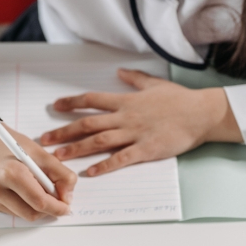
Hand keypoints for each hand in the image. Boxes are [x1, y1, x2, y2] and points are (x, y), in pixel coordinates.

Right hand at [0, 126, 76, 221]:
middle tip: (58, 199)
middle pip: (32, 213)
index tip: (67, 206)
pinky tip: (26, 190)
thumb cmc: (9, 144)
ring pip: (24, 215)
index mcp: (11, 173)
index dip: (57, 207)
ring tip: (40, 189)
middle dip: (49, 209)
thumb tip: (68, 195)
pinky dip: (26, 205)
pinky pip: (15, 212)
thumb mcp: (38, 152)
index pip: (39, 201)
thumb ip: (59, 172)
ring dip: (38, 208)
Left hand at [39, 68, 242, 175]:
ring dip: (77, 149)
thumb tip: (120, 72)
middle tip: (45, 140)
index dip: (71, 103)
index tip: (55, 106)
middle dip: (64, 131)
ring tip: (59, 157)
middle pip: (88, 124)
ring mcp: (135, 134)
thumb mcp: (154, 83)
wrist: (201, 113)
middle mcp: (126, 117)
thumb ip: (134, 79)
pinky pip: (122, 159)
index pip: (92, 100)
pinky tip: (91, 173)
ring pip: (99, 142)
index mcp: (126, 101)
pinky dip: (105, 166)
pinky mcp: (147, 149)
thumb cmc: (179, 99)